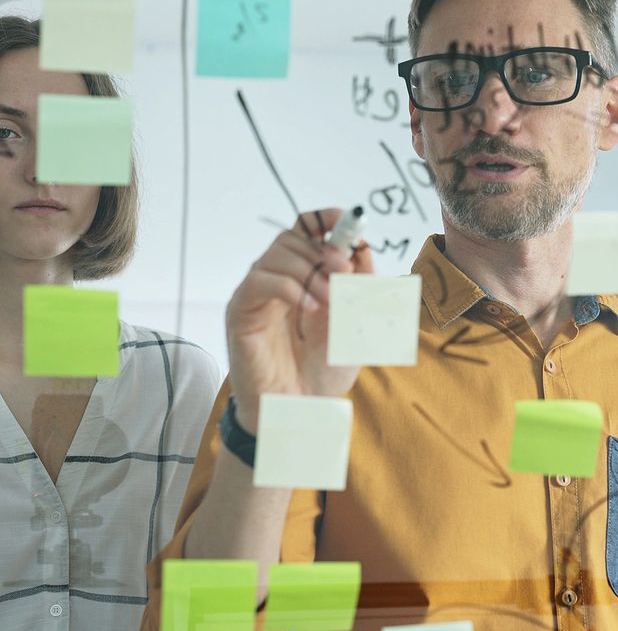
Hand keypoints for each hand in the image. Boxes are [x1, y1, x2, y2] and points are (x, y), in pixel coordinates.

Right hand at [226, 207, 374, 428]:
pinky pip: (261, 279)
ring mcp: (256, 295)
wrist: (299, 412)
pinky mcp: (241, 311)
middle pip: (292, 237)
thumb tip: (364, 251)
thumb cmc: (322, 373)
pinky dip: (292, 287)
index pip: (305, 232)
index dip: (324, 219)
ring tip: (331, 301)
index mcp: (301, 279)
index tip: (346, 219)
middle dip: (324, 249)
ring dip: (312, 271)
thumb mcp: (355, 327)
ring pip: (278, 254)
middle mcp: (276, 281)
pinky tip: (311, 309)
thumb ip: (360, 290)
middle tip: (345, 273)